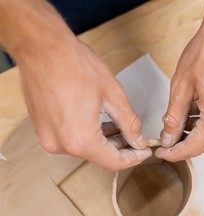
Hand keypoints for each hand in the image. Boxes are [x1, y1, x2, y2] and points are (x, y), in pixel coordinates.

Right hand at [17, 38, 151, 170]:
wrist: (42, 48)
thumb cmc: (75, 66)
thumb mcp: (114, 95)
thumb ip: (129, 124)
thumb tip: (138, 140)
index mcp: (80, 140)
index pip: (113, 162)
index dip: (133, 158)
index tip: (144, 151)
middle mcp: (61, 145)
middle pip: (99, 157)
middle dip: (121, 148)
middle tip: (136, 137)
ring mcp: (48, 138)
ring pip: (85, 149)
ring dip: (105, 141)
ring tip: (120, 127)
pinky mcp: (43, 129)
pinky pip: (71, 140)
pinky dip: (89, 135)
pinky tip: (101, 122)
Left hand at [155, 24, 203, 160]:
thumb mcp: (181, 86)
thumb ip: (174, 118)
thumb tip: (168, 138)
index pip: (193, 148)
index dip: (174, 153)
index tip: (161, 152)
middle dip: (185, 143)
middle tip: (167, 135)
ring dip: (197, 133)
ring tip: (180, 117)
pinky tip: (196, 110)